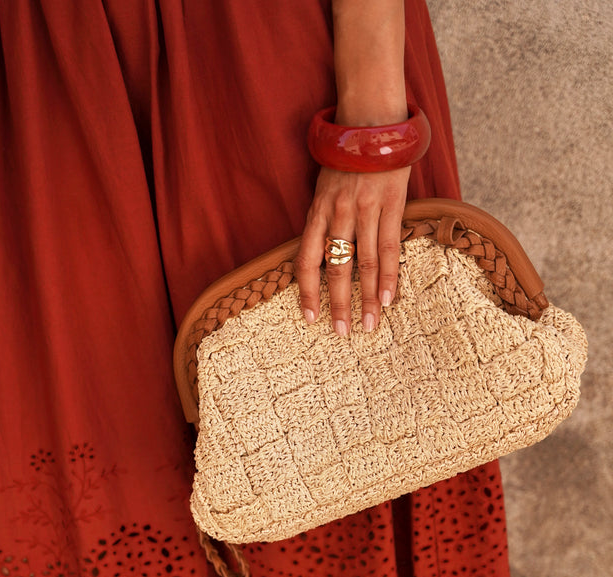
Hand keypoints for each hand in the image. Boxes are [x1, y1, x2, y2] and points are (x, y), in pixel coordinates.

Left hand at [294, 165, 410, 334]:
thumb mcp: (324, 188)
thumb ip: (323, 220)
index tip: (311, 318)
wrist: (372, 121)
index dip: (307, 292)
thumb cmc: (347, 157)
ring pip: (366, 263)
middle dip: (340, 304)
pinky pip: (390, 246)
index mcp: (317, 211)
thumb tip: (324, 256)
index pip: (306, 260)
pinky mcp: (392, 204)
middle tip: (342, 332)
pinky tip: (389, 298)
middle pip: (337, 268)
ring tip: (371, 324)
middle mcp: (338, 213)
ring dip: (369, 298)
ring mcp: (366, 209)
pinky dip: (390, 275)